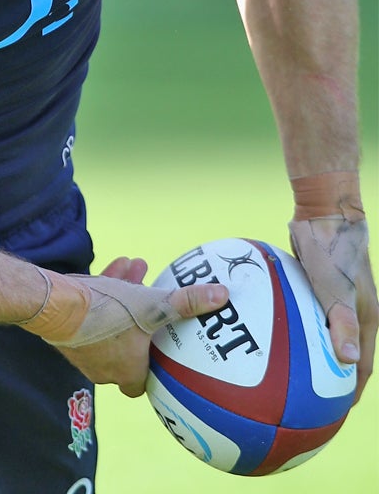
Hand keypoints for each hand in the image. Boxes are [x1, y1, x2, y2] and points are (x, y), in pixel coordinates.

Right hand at [56, 256, 227, 396]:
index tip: (162, 347)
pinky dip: (105, 291)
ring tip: (137, 271)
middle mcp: (105, 367)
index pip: (143, 382)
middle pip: (129, 345)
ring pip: (111, 323)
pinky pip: (92, 312)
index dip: (153, 368)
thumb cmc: (109, 312)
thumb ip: (188, 302)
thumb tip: (223, 296)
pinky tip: (117, 265)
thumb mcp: (154, 304)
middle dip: (142, 318)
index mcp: (128, 371)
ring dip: (125, 298)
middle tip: (152, 297)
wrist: (58, 305)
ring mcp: (84, 351)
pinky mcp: (68, 332)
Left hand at [289, 216, 377, 400]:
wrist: (325, 209)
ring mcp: (335, 297)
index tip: (331, 418)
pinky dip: (290, 327)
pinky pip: (302, 314)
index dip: (348, 395)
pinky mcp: (316, 283)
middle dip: (326, 383)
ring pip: (319, 335)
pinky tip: (262, 333)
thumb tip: (349, 364)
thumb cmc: (333, 248)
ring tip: (279, 374)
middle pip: (341, 357)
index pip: (361, 369)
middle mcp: (353, 311)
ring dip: (306, 355)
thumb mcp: (338, 288)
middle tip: (302, 403)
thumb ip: (342, 323)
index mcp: (365, 319)